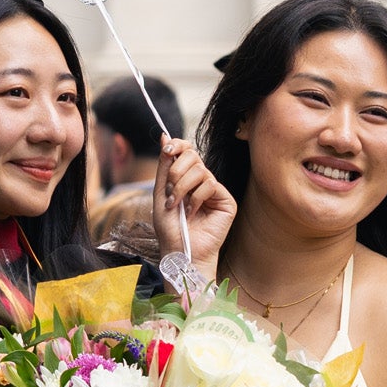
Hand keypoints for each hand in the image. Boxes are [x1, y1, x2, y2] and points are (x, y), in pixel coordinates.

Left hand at [154, 138, 236, 269]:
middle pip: (192, 155)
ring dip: (182, 188)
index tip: (167, 149)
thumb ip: (164, 166)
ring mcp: (214, 190)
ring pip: (200, 169)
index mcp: (185, 177)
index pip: (186, 150)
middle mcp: (201, 181)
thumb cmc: (170, 228)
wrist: (180, 251)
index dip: (177, 144)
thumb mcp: (160, 193)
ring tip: (177, 205)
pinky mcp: (226, 200)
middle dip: (176, 172)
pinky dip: (196, 198)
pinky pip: (210, 184)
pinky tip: (192, 212)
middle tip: (170, 191)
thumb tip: (164, 135)